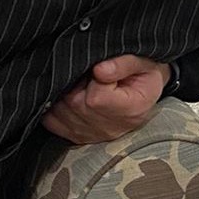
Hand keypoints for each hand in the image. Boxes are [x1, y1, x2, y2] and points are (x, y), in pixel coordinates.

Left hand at [41, 54, 167, 143]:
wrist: (145, 90)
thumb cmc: (145, 74)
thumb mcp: (144, 61)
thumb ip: (124, 63)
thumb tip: (99, 70)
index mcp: (130, 111)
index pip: (97, 98)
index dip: (94, 77)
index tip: (103, 68)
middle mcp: (110, 128)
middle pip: (75, 104)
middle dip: (76, 82)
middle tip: (90, 72)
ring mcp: (92, 135)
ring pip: (61, 111)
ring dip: (65, 91)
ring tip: (83, 82)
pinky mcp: (77, 136)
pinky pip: (52, 121)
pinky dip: (55, 104)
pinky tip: (71, 93)